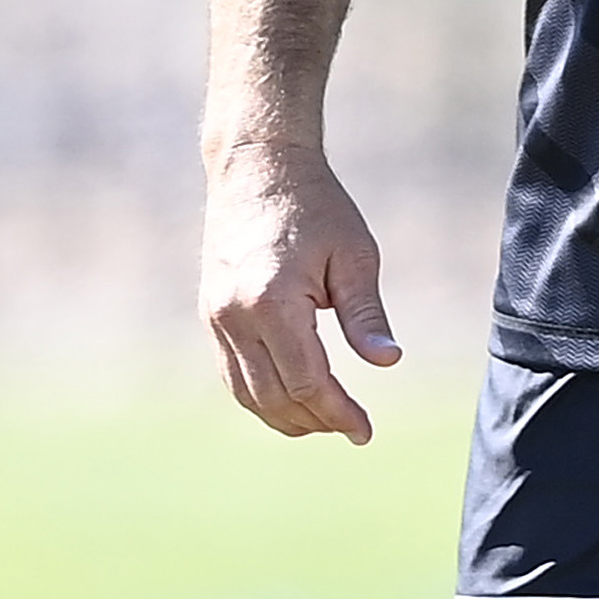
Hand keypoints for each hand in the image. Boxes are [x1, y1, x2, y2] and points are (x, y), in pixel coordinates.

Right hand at [200, 140, 400, 443]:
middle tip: (353, 427)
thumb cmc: (316, 205)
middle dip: (316, 421)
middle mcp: (234, 316)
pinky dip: (260, 397)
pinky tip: (291, 400)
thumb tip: (388, 361)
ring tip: (326, 421)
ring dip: (285, 418)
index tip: (365, 431)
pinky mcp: (209, 314)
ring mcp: (215, 317)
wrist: (257, 167)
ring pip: (247, 394)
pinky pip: (231, 374)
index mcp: (272, 302)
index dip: (338, 413)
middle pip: (275, 397)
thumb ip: (366, 313)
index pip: (307, 382)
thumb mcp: (355, 254)